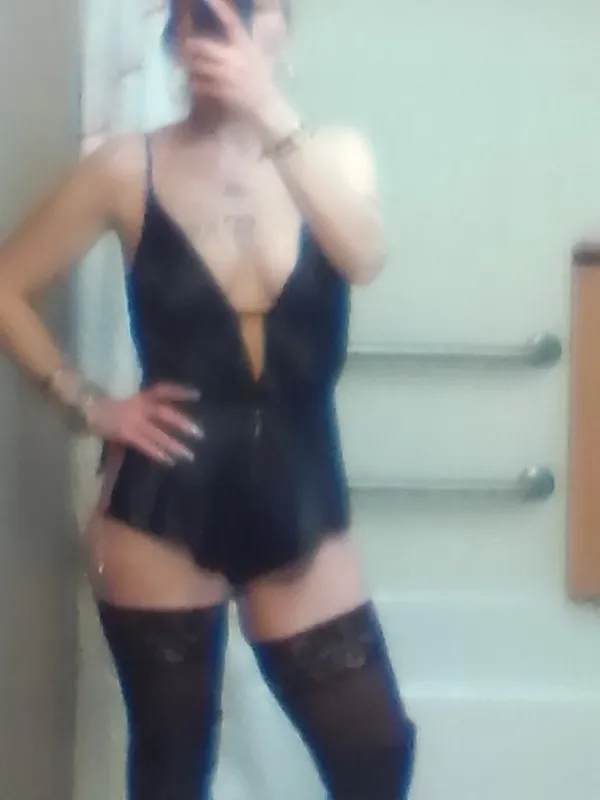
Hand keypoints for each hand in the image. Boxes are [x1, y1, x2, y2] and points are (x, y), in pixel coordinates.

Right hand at [86, 383, 202, 464]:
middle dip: (182, 423)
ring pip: (158, 433)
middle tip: (200, 433)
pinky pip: (145, 444)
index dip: (180, 391)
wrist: (80, 406)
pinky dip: (157, 453)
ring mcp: (132, 420)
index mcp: (138, 396)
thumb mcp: (121, 401)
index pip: (163, 390)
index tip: (197, 394)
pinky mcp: (125, 433)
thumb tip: (151, 412)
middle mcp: (138, 406)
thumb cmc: (98, 405)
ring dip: (174, 445)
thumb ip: (136, 407)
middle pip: (165, 413)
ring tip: (189, 455)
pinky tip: (169, 461)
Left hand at [183, 0, 289, 128]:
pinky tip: (197, 85)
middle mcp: (238, 58)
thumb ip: (240, 43)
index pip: (232, 22)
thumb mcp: (255, 56)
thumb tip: (229, 26)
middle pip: (204, 46)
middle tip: (186, 48)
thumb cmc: (262, 81)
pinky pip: (201, 85)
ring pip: (199, 66)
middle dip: (192, 47)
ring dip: (192, 67)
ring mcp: (230, 76)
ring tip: (190, 68)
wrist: (268, 107)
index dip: (219, 8)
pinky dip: (196, 85)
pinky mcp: (224, 93)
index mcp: (247, 46)